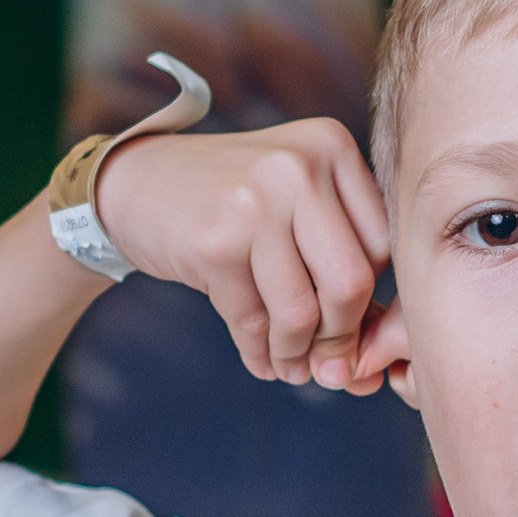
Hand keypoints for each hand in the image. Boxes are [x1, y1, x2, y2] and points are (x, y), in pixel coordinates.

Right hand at [94, 119, 404, 392]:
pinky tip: (265, 364)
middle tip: (329, 366)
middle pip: (350, 282)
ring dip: (297, 354)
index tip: (356, 332)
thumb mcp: (294, 207)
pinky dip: (261, 353)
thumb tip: (375, 366)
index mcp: (332, 146)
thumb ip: (341, 263)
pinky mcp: (213, 242)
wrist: (134, 184)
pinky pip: (252, 320)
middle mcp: (299, 166)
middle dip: (340, 338)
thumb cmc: (232, 203)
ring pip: (301, 311)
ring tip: (293, 369)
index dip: (373, 300)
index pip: (383, 246)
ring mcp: (254, 202)